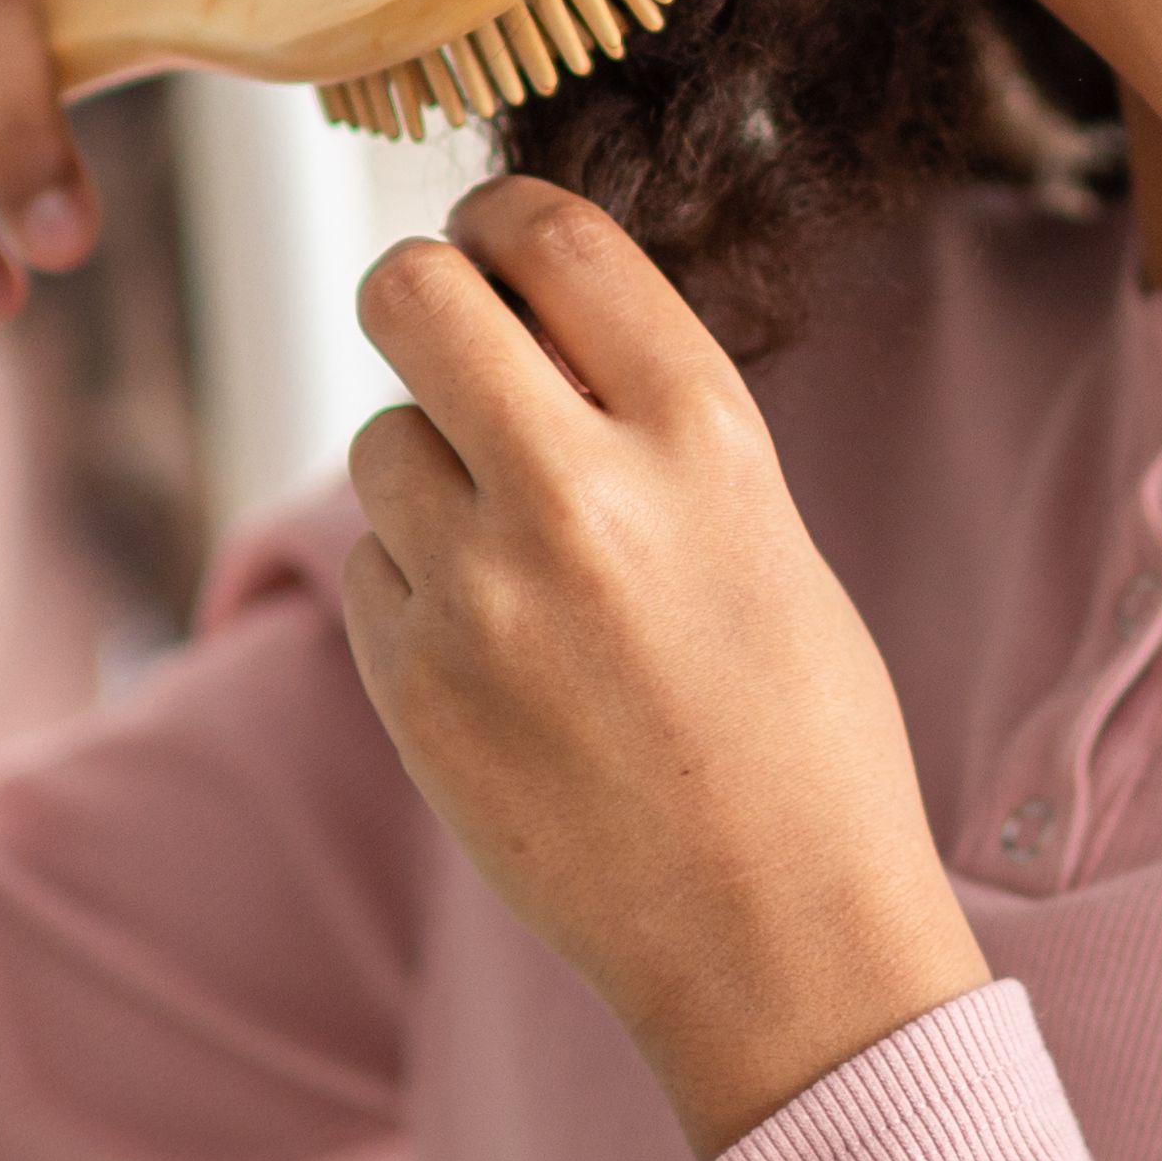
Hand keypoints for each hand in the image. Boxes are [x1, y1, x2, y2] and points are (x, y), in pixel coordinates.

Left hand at [339, 180, 982, 1154]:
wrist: (776, 938)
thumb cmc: (795, 730)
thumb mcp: (760, 529)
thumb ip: (643, 418)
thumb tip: (518, 313)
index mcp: (704, 435)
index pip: (554, 237)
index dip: (501, 222)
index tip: (491, 245)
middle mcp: (583, 494)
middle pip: (410, 296)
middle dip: (416, 298)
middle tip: (439, 335)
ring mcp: (482, 594)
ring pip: (382, 443)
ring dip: (425, 472)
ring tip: (512, 559)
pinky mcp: (412, 685)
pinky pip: (366, 568)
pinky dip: (413, 588)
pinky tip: (498, 657)